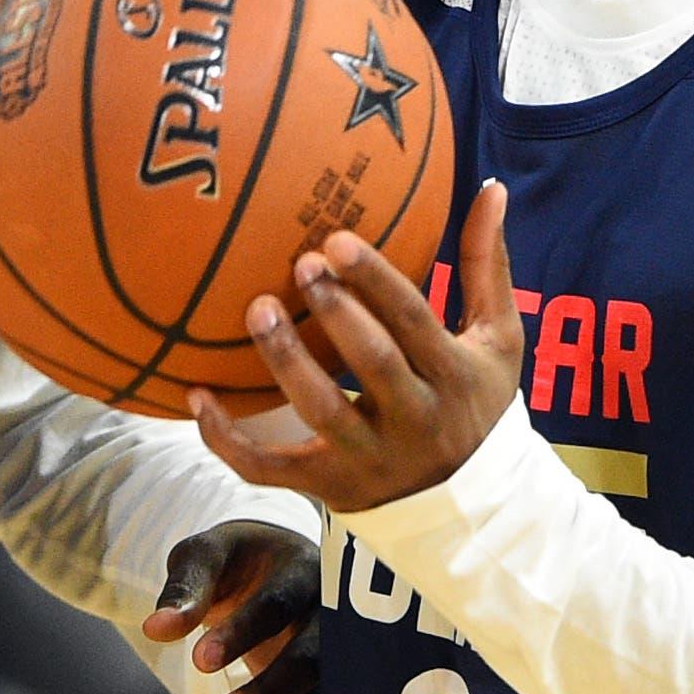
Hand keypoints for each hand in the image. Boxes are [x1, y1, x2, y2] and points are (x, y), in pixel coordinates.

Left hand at [141, 519, 323, 693]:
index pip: (277, 605)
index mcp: (308, 572)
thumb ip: (186, 588)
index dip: (242, 632)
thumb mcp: (209, 555)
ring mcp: (340, 670)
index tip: (198, 660)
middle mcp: (335, 624)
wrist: (282, 569)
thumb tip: (156, 628)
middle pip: (309, 664)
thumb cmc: (240, 561)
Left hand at [190, 179, 523, 515]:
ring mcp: (370, 458)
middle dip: (336, 313)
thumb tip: (490, 188)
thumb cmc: (476, 402)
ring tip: (257, 309)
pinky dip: (226, 438)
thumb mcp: (497, 339)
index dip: (376, 281)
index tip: (337, 239)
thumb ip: (485, 265)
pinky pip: (269, 468)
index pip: (414, 321)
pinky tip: (197, 395)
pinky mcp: (329, 486)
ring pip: (321, 412)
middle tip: (301, 263)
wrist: (472, 504)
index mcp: (452, 375)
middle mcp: (414, 419)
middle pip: (373, 363)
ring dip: (286, 361)